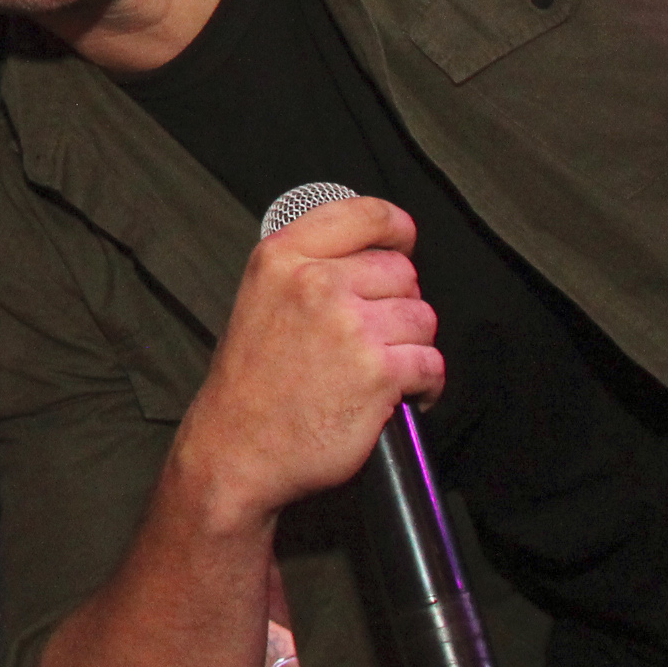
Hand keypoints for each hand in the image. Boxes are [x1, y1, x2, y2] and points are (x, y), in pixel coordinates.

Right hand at [175, 196, 439, 530]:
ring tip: (383, 371)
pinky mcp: (379, 373)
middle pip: (401, 272)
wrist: (236, 452)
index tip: (403, 241)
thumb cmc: (249, 386)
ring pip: (422, 318)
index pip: (362, 214)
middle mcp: (316, 283)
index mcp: (282, 258)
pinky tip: (399, 396)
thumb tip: (371, 259)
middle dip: (398, 304)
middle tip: (375, 337)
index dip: (395, 228)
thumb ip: (308, 268)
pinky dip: (425, 385)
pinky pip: (431, 364)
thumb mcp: (259, 299)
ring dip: (412, 347)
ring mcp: (350, 327)